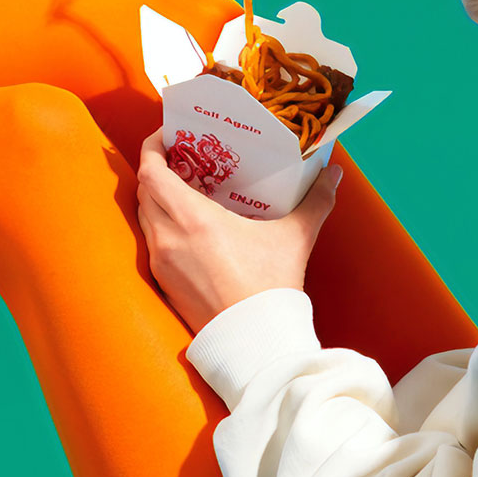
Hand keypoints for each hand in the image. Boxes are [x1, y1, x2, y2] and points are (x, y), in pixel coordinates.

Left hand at [136, 130, 341, 332]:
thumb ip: (315, 201)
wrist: (254, 341)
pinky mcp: (162, 281)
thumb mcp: (294, 238)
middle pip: (144, 189)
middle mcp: (168, 237)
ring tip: (185, 187)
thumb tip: (333, 173)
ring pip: (145, 215)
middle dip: (157, 168)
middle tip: (181, 157)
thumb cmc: (270, 288)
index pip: (151, 172)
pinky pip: (152, 241)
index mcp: (192, 219)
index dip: (152, 148)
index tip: (166, 135)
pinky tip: (187, 224)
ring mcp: (161, 261)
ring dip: (158, 197)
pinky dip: (162, 224)